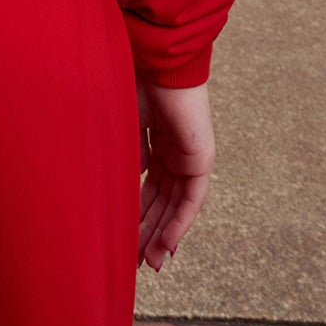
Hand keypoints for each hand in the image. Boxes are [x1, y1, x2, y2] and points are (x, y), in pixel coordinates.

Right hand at [135, 77, 215, 272]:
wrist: (156, 62)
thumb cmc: (135, 82)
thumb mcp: (124, 125)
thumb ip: (127, 155)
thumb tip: (125, 184)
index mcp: (158, 142)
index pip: (149, 187)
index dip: (138, 212)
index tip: (124, 237)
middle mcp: (175, 152)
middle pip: (162, 201)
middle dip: (148, 231)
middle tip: (135, 261)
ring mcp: (189, 156)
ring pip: (176, 205)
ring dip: (162, 235)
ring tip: (148, 264)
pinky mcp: (201, 159)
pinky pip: (191, 199)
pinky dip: (179, 223)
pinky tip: (166, 246)